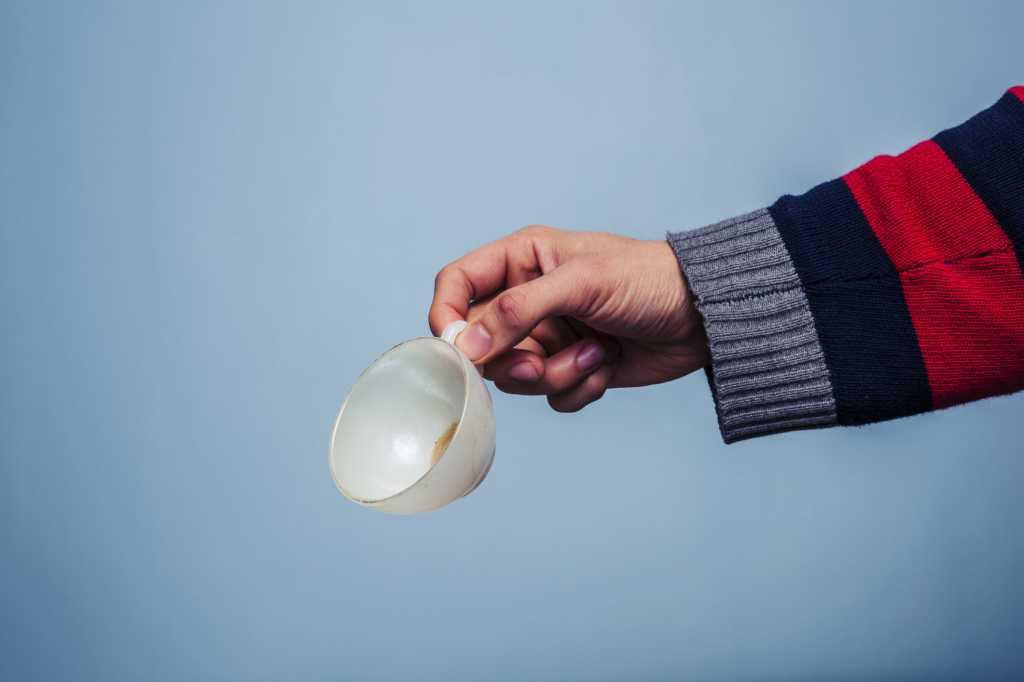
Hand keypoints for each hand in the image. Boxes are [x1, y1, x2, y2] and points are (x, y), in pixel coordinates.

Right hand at [429, 225, 708, 411]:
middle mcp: (529, 299)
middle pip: (482, 344)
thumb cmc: (647, 279)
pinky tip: (607, 365)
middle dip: (513, 360)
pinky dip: (578, 387)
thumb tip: (469, 345)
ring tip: (595, 353)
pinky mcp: (572, 368)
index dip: (447, 317)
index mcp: (522, 260)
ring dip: (555, 374)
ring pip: (516, 377)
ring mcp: (550, 336)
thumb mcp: (581, 283)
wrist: (704, 317)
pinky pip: (550, 395)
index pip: (457, 285)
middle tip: (539, 362)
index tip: (457, 349)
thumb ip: (519, 310)